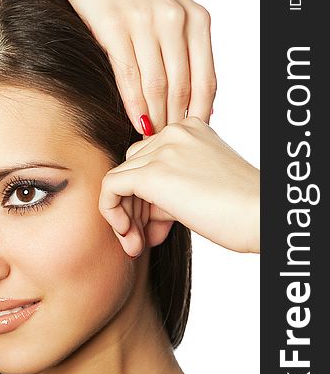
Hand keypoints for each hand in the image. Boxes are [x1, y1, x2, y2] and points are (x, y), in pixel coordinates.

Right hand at [49, 0, 216, 133]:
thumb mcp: (165, 8)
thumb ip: (181, 43)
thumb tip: (189, 92)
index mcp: (195, 18)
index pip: (207, 79)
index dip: (199, 114)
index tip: (190, 136)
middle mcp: (175, 19)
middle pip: (182, 87)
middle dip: (176, 122)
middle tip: (168, 147)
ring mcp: (145, 22)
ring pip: (156, 85)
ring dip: (154, 118)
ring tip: (149, 140)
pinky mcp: (114, 26)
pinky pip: (129, 74)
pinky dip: (133, 103)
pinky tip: (134, 120)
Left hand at [99, 117, 259, 255]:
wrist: (263, 218)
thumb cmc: (240, 210)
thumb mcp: (199, 187)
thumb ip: (167, 189)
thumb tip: (136, 211)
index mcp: (189, 129)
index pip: (148, 157)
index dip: (147, 196)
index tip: (158, 226)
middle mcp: (173, 132)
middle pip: (131, 167)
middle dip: (134, 207)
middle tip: (145, 238)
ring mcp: (162, 150)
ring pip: (119, 179)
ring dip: (124, 215)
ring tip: (138, 244)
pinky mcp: (152, 174)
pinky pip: (110, 187)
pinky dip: (112, 213)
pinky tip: (130, 236)